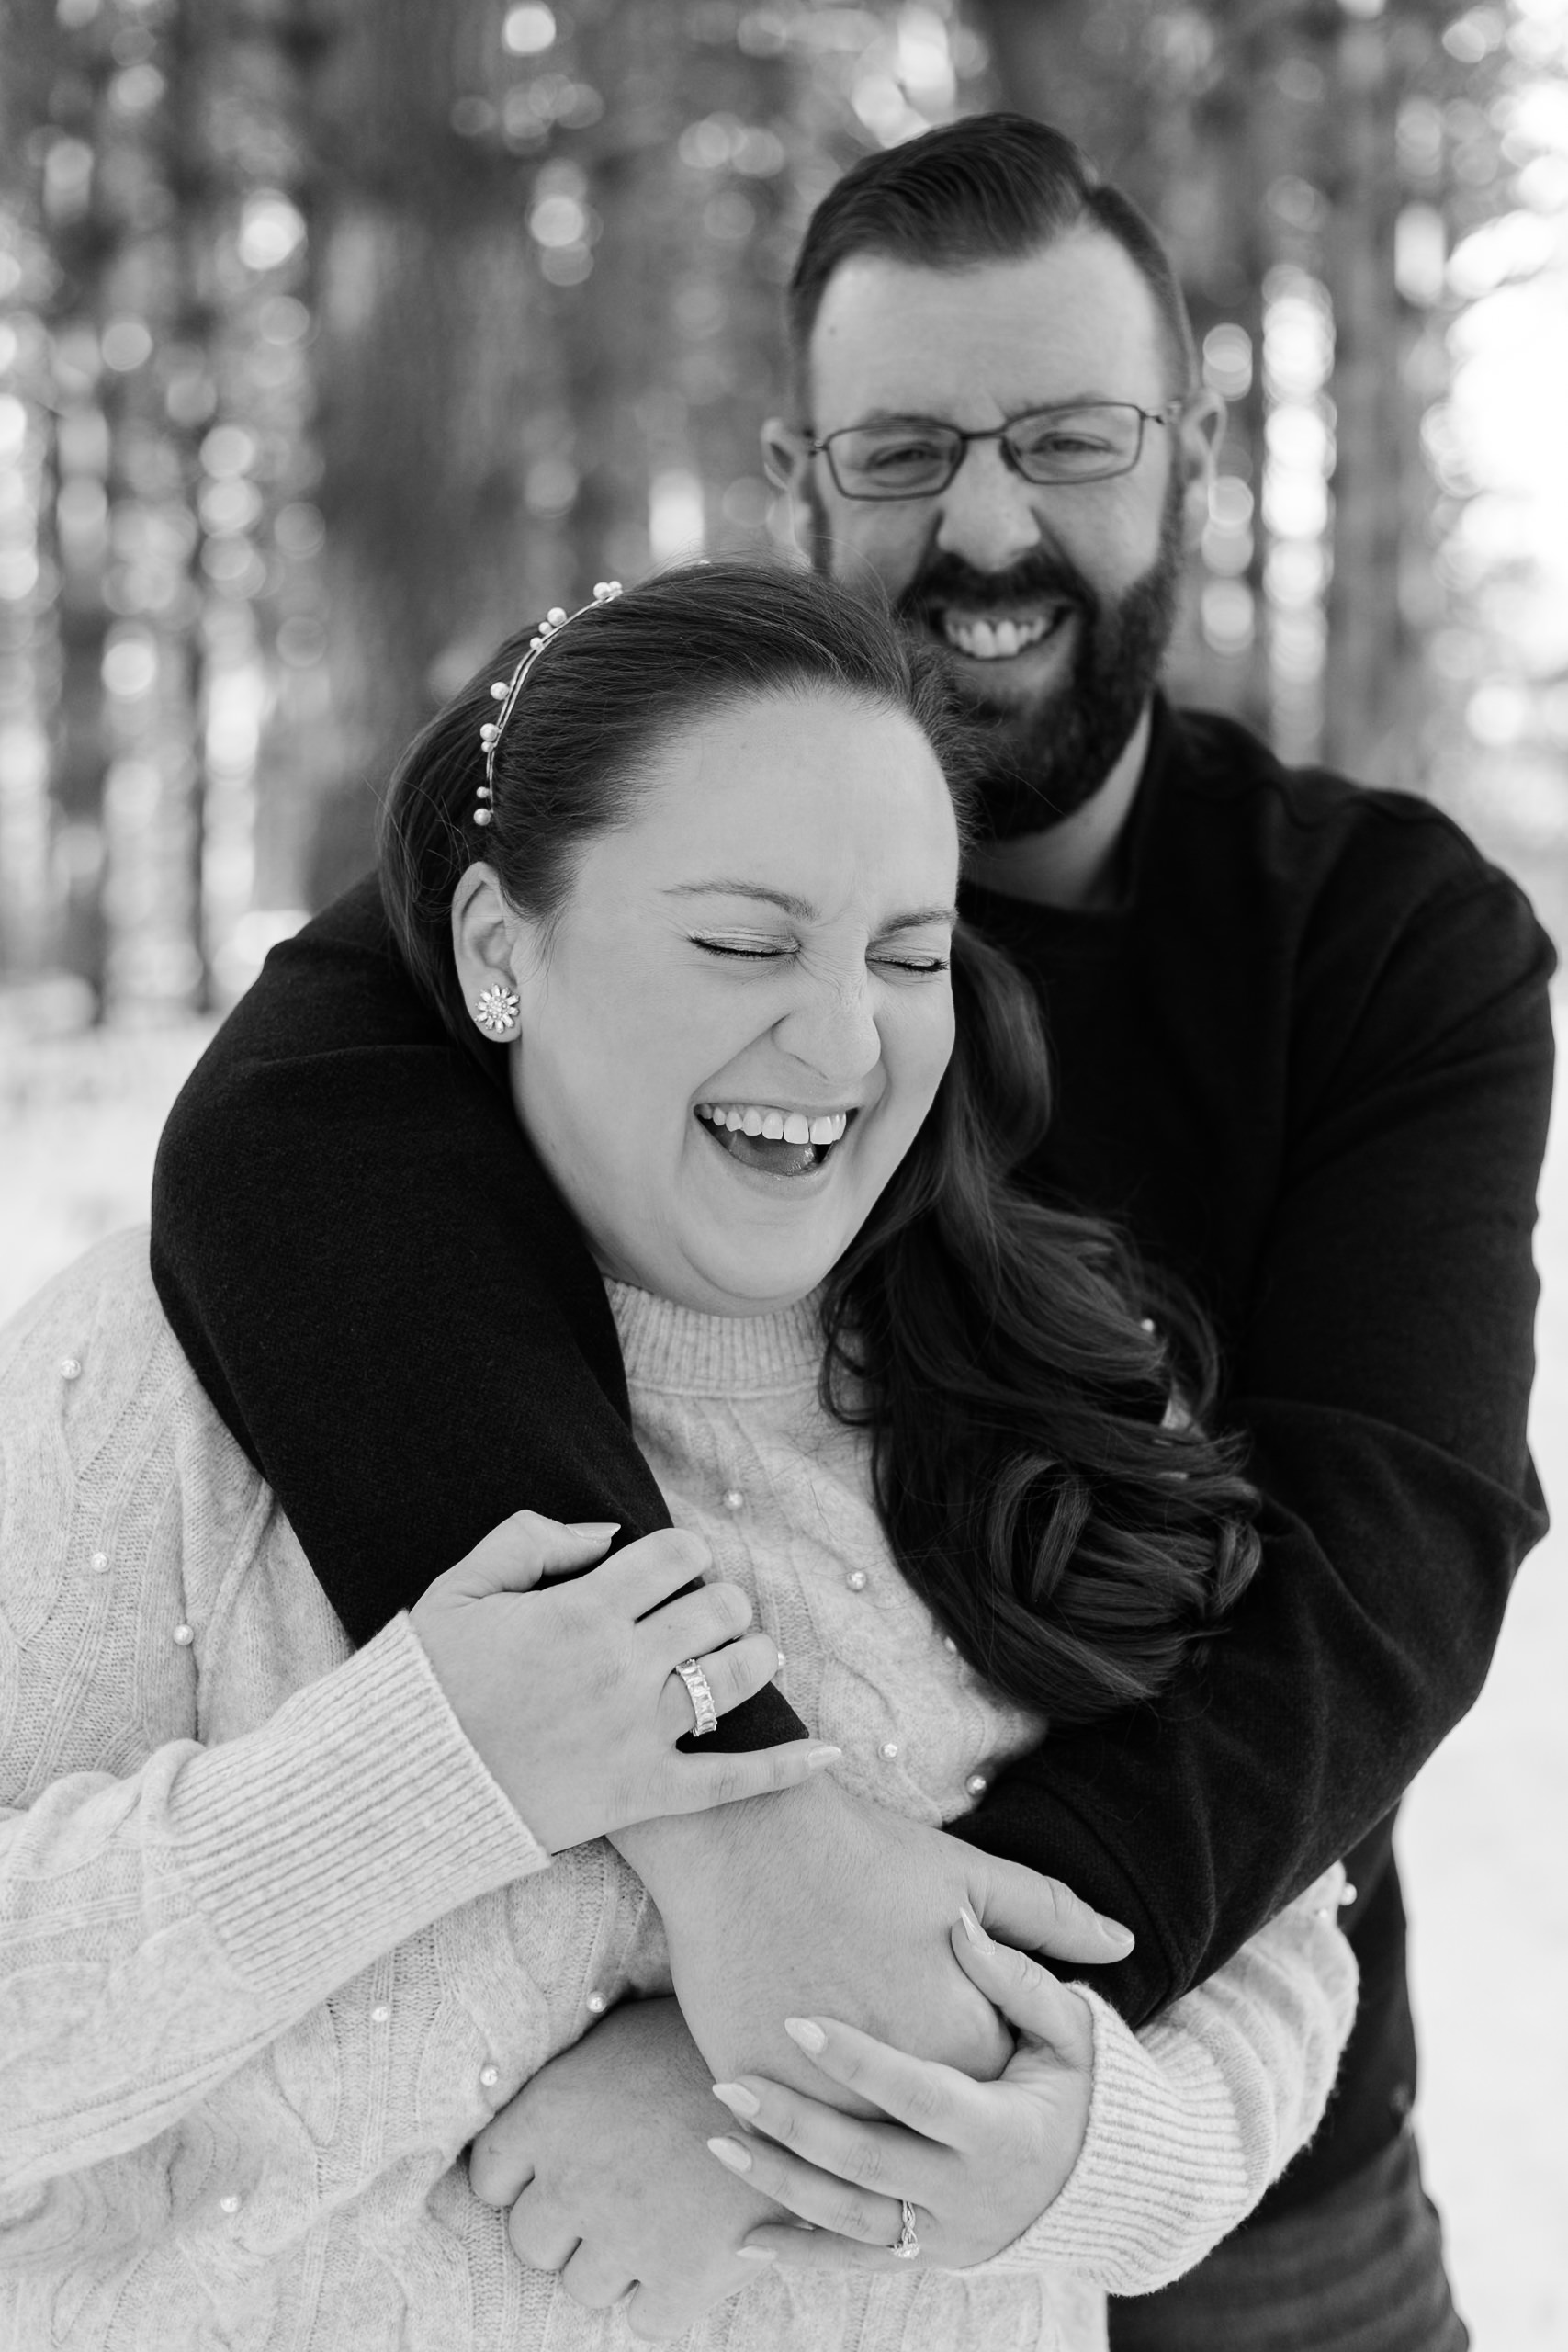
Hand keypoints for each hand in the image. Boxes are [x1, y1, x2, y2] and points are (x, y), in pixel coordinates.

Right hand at [409, 1512, 837, 1850]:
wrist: (399, 1789)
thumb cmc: (425, 1685)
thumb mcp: (459, 1588)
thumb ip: (529, 1539)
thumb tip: (609, 1534)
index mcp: (581, 1609)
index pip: (676, 1554)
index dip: (684, 1551)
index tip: (671, 1567)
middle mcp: (622, 1666)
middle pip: (719, 1608)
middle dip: (720, 1600)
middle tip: (701, 1613)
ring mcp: (638, 1733)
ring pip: (738, 1676)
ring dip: (754, 1654)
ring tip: (745, 1654)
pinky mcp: (642, 1794)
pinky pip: (733, 1780)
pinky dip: (787, 1766)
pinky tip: (830, 1752)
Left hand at [470, 1997, 781, 2340]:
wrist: (797, 2068)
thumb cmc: (705, 2041)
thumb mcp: (622, 2036)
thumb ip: (571, 2082)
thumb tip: (539, 2103)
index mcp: (550, 2114)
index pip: (489, 2178)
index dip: (522, 2180)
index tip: (555, 2172)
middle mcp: (573, 2181)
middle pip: (531, 2242)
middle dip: (566, 2226)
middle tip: (612, 2200)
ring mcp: (625, 2237)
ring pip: (583, 2287)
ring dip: (615, 2262)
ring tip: (658, 2220)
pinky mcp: (682, 2278)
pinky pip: (645, 2321)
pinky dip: (664, 2297)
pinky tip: (688, 2251)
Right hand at [614, 1774, 1128, 2103]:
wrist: (741, 1833)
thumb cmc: (861, 1850)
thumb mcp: (968, 1874)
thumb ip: (1050, 1918)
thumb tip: (1122, 1943)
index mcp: (960, 2038)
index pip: (997, 2087)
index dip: (988, 2060)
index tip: (966, 2031)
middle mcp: (895, 2084)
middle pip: (930, 2126)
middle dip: (930, 2102)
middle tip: (905, 2042)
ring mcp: (817, 2093)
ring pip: (852, 2142)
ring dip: (858, 2121)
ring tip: (853, 2080)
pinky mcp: (753, 2083)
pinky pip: (783, 2129)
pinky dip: (796, 2115)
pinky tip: (795, 2089)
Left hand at [710, 1906, 1094, 2271]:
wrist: (1117, 2189)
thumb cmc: (1083, 2087)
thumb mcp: (1070, 2029)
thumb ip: (1016, 1978)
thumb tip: (960, 1924)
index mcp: (1001, 2129)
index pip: (916, 2094)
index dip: (857, 2061)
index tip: (797, 2020)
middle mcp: (970, 2194)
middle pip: (866, 2162)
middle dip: (794, 2123)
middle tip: (730, 2082)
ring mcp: (947, 2237)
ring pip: (849, 2221)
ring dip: (780, 2184)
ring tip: (719, 2140)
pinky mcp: (931, 2259)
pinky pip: (857, 2264)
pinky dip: (801, 2254)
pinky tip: (745, 2238)